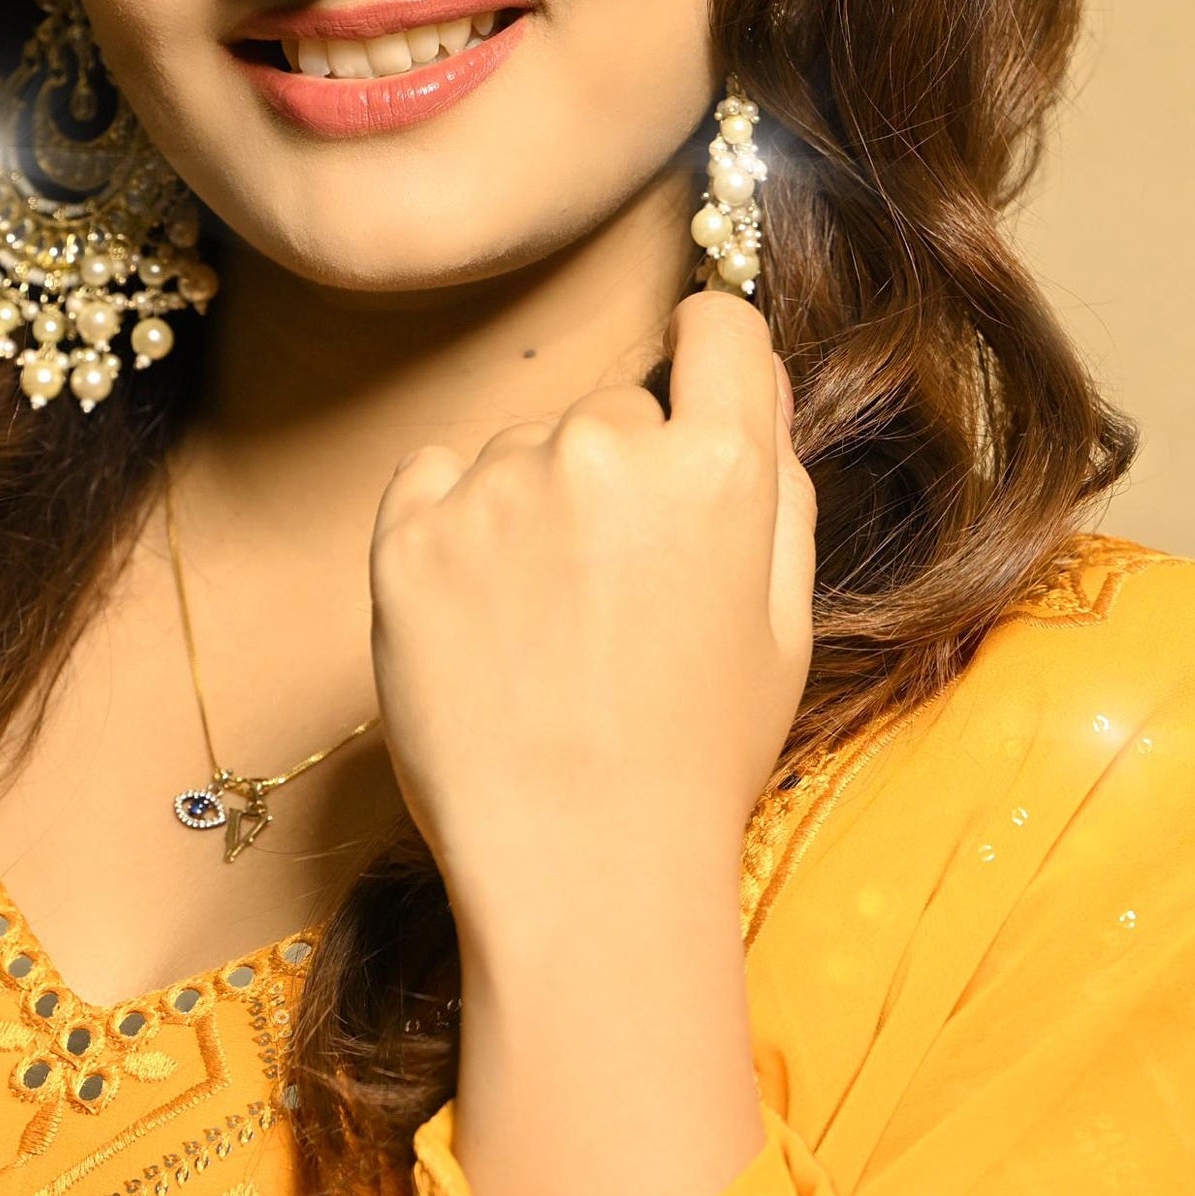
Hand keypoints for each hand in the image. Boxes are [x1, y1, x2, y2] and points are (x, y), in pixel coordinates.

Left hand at [366, 293, 814, 1195]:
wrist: (576, 866)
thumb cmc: (693, 757)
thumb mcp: (787, 623)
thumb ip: (777, 485)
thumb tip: (751, 379)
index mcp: (722, 468)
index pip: (719, 329)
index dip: (709, 352)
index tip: (693, 382)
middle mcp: (607, 452)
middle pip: (616, 412)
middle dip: (620, 477)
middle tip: (616, 599)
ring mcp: (497, 489)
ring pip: (522, 450)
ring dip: (532, 510)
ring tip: (545, 635)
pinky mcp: (407, 532)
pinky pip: (437, 479)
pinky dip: (455, 528)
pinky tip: (485, 621)